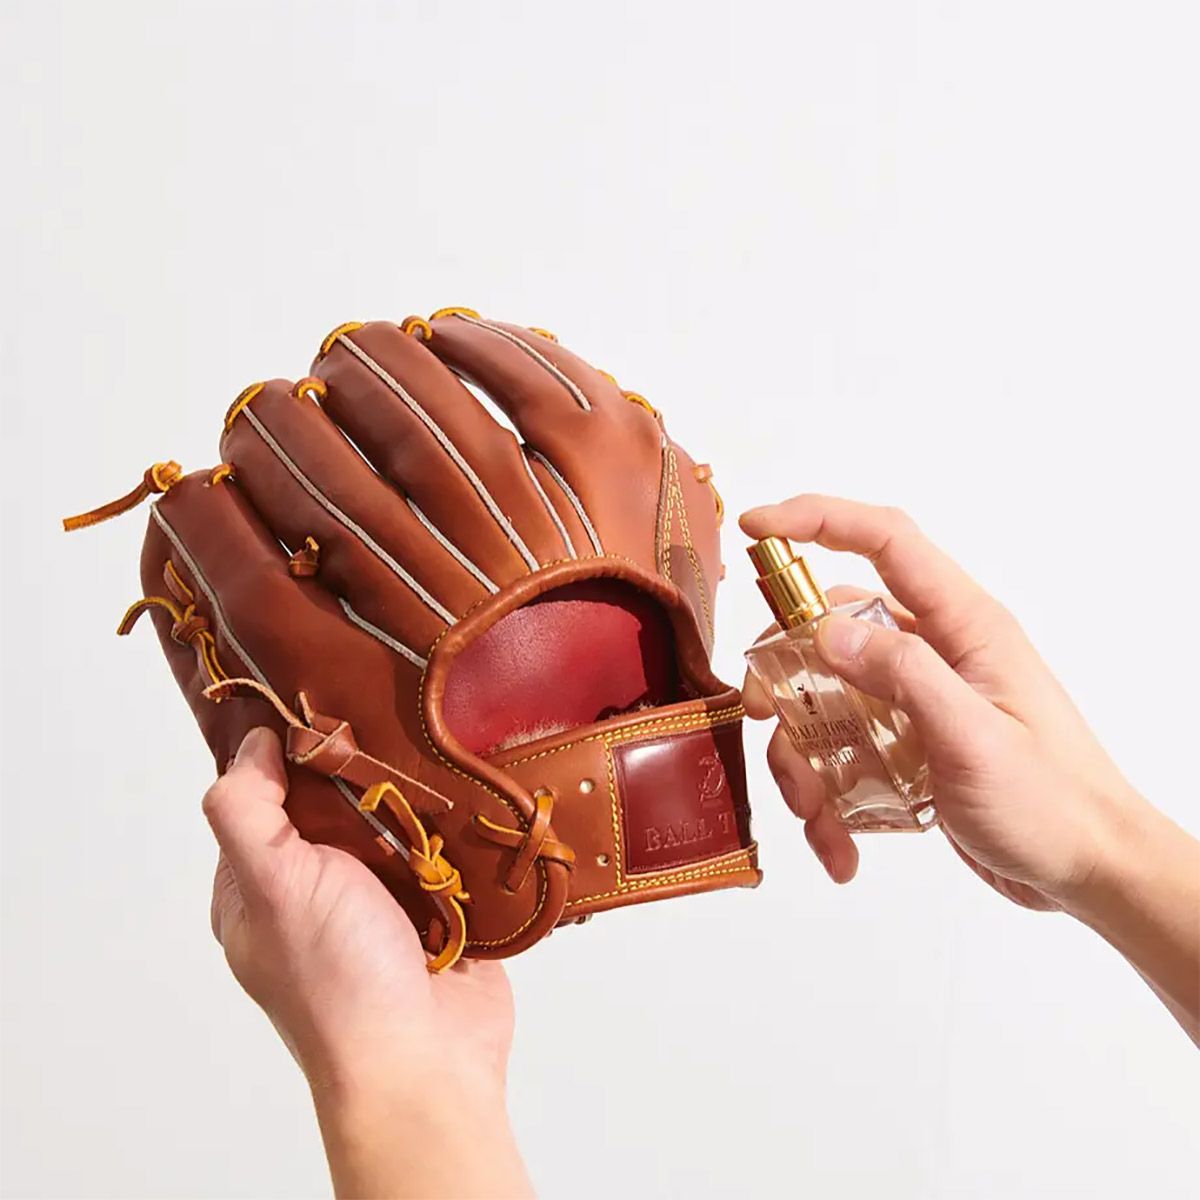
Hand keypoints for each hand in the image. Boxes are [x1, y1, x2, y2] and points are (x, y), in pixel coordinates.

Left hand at [203, 728, 532, 1198]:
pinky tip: (473, 798)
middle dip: (364, 772)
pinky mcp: (439, 907)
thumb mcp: (271, 883)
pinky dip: (458, 829)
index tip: (320, 711)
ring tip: (440, 756)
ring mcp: (380, 901)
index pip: (261, 798)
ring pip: (396, 820)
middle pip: (335, 803)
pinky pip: (446, 847)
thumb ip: (247, 810)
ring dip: (418, 798)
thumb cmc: (340, 980)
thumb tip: (253, 742)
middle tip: (392, 728)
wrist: (428, 1061)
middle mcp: (316, 892)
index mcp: (260, 888)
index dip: (285, 754)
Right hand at [740, 494, 1147, 911]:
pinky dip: (828, 796)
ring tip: (814, 810)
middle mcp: (937, 652)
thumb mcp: (974, 735)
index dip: (817, 519)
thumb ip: (904, 673)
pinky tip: (839, 843)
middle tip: (765, 714)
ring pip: (828, 699)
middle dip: (787, 674)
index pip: (886, 540)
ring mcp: (918, 700)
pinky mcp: (907, 746)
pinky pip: (844, 752)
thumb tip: (828, 630)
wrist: (1091, 869)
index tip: (757, 527)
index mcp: (963, 625)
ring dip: (804, 754)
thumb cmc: (1053, 802)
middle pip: (833, 629)